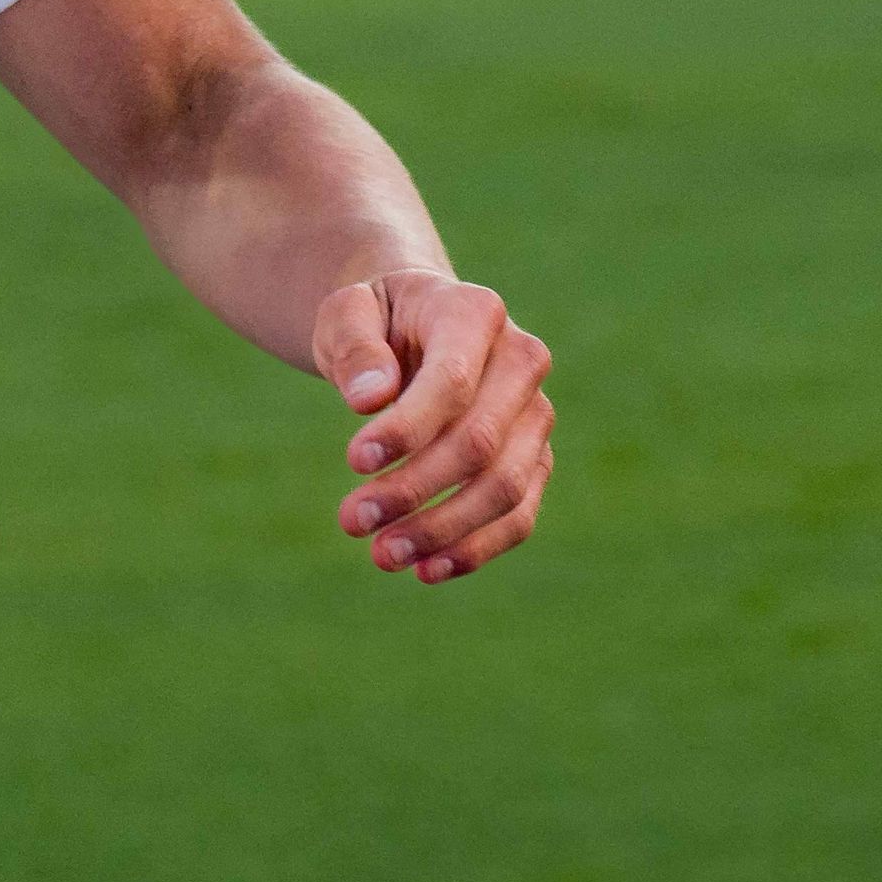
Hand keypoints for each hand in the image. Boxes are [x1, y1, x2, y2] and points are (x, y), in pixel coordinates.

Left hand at [318, 270, 554, 583]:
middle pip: (478, 443)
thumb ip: (353, 345)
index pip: (451, 383)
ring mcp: (536, 415)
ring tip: (381, 555)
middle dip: (413, 490)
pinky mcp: (536, 459)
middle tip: (350, 522)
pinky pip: (519, 514)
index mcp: (476, 313)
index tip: (352, 462)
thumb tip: (369, 399)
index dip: (405, 430)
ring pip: (505, 487)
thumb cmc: (373, 320)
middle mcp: (522, 362)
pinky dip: (476, 547)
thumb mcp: (346, 312)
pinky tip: (425, 569)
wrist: (410, 327)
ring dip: (443, 530)